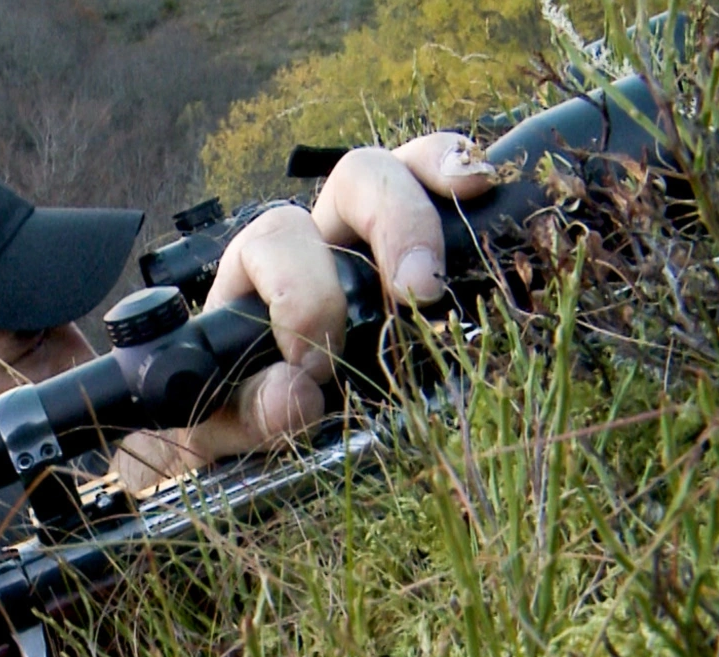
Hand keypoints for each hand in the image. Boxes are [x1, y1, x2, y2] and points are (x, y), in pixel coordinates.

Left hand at [115, 133, 499, 490]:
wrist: (258, 426)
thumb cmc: (237, 415)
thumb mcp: (225, 426)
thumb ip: (248, 413)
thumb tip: (295, 396)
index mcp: (260, 272)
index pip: (276, 241)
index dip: (299, 293)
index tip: (313, 363)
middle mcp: (321, 239)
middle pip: (355, 178)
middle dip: (394, 221)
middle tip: (419, 291)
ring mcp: (376, 238)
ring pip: (407, 168)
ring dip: (440, 178)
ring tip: (475, 198)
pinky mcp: (427, 256)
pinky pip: (452, 197)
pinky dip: (475, 188)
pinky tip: (493, 196)